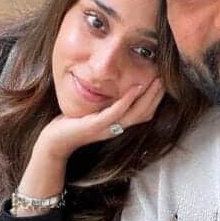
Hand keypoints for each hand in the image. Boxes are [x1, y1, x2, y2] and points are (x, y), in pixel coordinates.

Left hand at [36, 77, 164, 160]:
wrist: (54, 142)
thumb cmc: (72, 125)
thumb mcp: (93, 112)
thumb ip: (106, 103)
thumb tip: (115, 86)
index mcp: (118, 126)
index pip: (145, 114)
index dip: (156, 100)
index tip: (163, 83)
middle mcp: (116, 129)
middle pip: (145, 113)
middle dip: (157, 96)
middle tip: (166, 78)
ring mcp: (107, 128)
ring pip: (135, 114)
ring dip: (148, 97)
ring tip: (156, 80)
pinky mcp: (95, 126)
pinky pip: (115, 113)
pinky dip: (127, 100)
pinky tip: (134, 88)